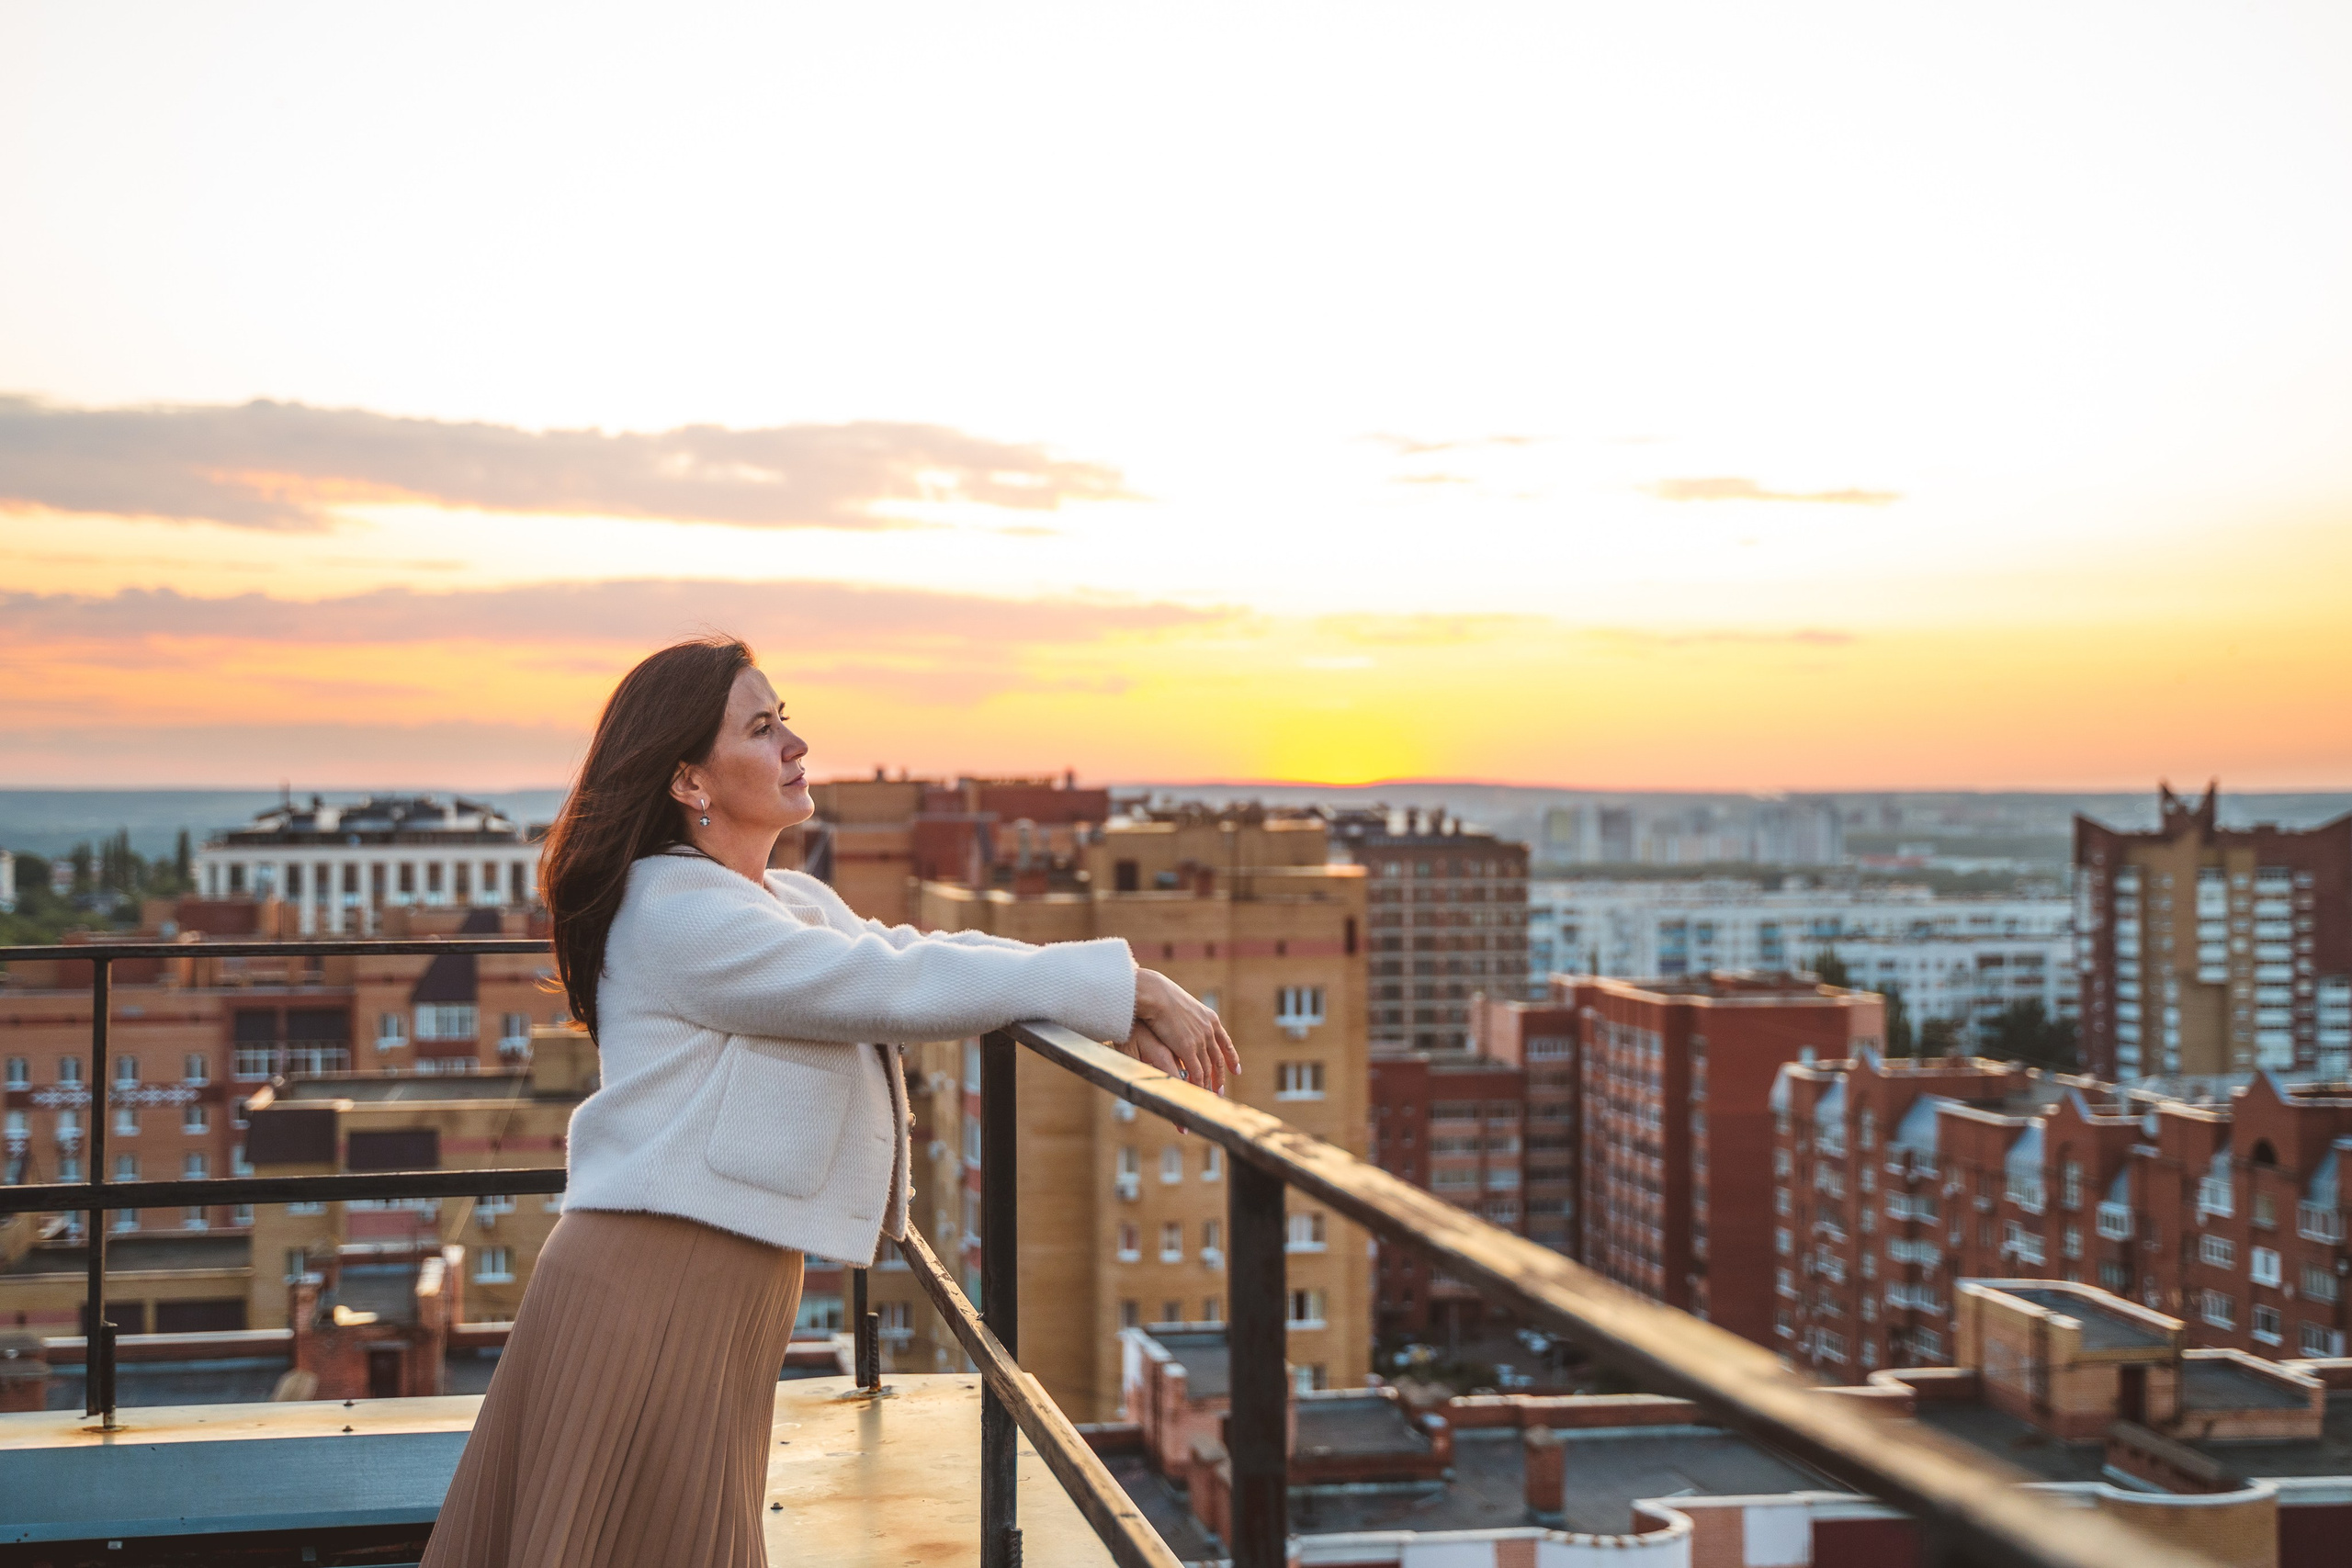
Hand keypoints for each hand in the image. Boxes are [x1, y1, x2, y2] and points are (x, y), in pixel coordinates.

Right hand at [1126, 969, 1240, 1093]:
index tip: (1236, 1070)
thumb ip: (1187, 1019)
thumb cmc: (1161, 997)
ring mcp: (1200, 1040)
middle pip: (1218, 1059)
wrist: (1156, 994)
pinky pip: (1196, 1072)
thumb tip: (1183, 1024)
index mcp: (1210, 1019)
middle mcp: (1209, 1030)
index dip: (1231, 1057)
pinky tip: (1196, 1093)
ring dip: (1210, 1085)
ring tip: (1210, 1098)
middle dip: (1220, 1076)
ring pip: (1209, 1068)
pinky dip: (1198, 1085)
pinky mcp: (1188, 1049)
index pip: (1225, 1042)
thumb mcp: (1183, 1006)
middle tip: (1221, 1091)